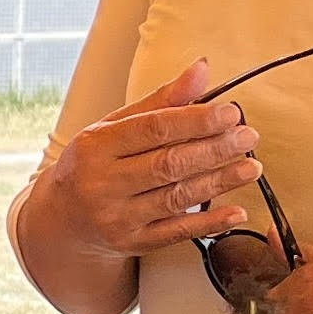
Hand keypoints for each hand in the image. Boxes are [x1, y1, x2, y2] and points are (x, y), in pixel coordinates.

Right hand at [23, 61, 265, 261]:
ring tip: (250, 167)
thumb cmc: (93, 164)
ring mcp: (116, 217)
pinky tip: (236, 210)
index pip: (152, 130)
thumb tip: (200, 70)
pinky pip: (176, 232)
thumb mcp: (114, 127)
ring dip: (219, 182)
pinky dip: (210, 222)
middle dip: (214, 149)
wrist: (62, 218)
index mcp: (96, 147)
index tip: (229, 113)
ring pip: (177, 197)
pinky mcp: (132, 243)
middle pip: (168, 164)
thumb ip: (160, 102)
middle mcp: (102, 183)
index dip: (195, 120)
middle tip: (247, 137)